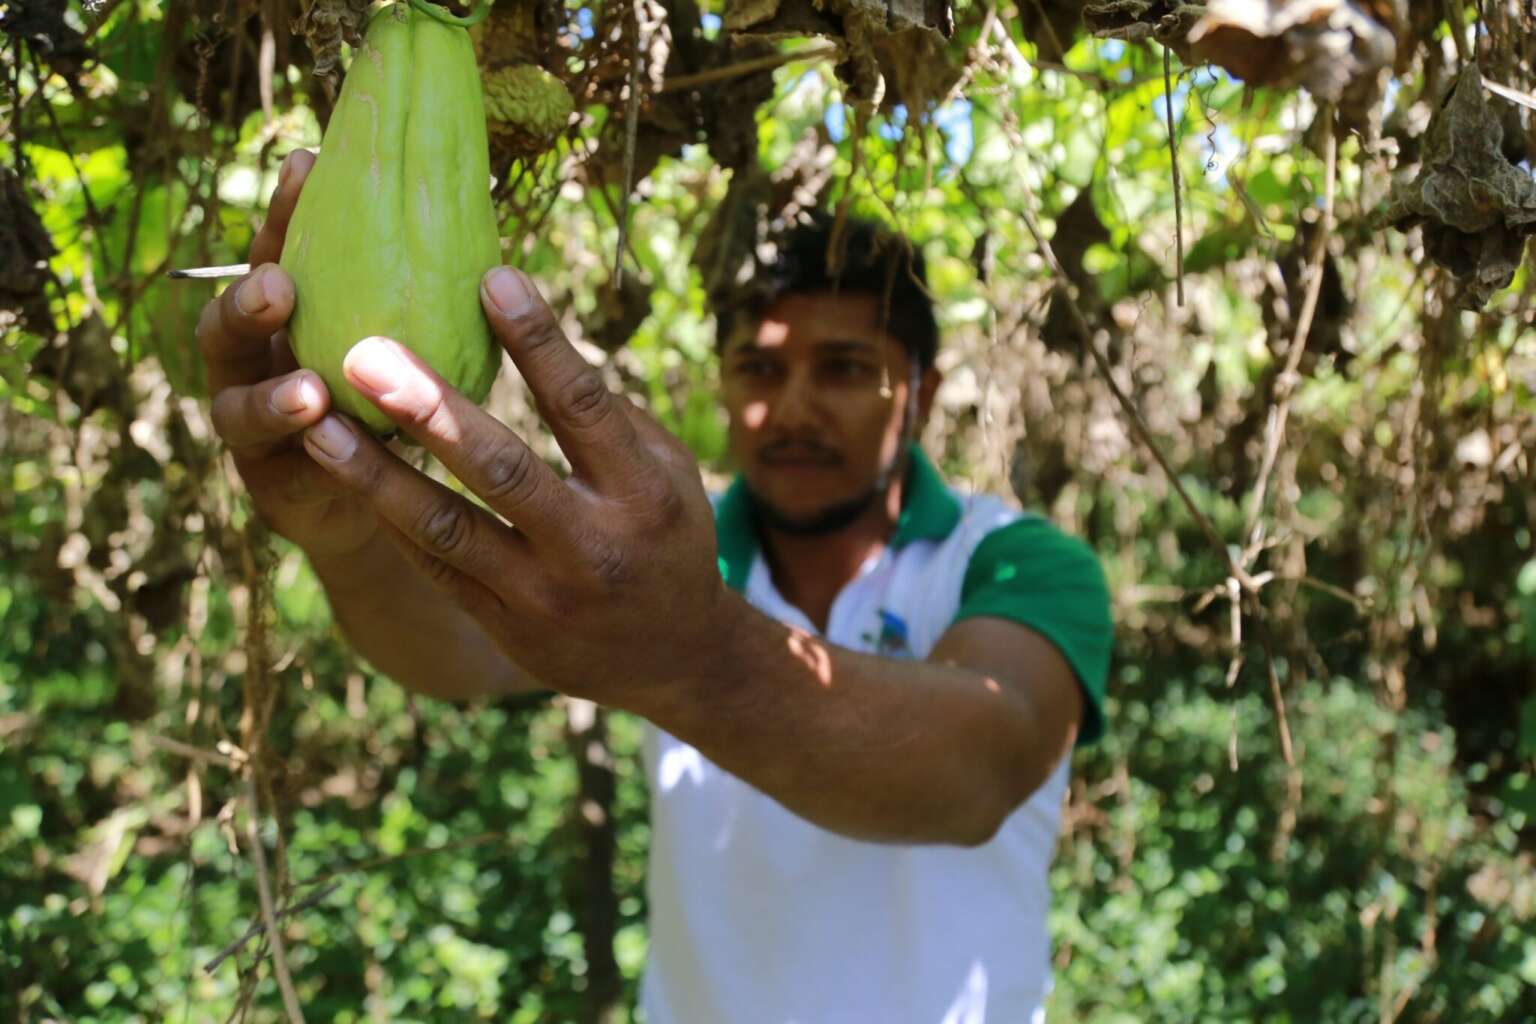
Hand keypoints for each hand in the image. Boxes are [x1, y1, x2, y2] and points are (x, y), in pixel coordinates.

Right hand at [194, 150, 379, 559]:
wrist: (386, 504)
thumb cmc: (400, 405)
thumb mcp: (411, 346)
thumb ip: (418, 296)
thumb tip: (480, 225)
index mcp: (291, 316)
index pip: (279, 254)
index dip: (286, 212)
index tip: (306, 166)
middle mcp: (257, 363)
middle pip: (230, 324)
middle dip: (248, 302)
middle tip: (278, 285)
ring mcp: (253, 425)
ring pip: (239, 407)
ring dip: (272, 398)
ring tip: (308, 392)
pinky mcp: (270, 482)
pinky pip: (276, 466)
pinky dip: (298, 457)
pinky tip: (328, 447)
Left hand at [296, 269, 738, 708]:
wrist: (674, 661)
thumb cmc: (669, 539)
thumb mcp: (672, 472)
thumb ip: (610, 417)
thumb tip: (532, 337)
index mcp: (643, 494)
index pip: (584, 407)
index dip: (539, 341)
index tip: (491, 276)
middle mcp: (591, 546)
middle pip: (503, 469)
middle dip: (430, 409)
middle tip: (364, 351)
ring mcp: (542, 594)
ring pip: (446, 527)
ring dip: (375, 473)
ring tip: (315, 421)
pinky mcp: (504, 624)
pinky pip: (435, 566)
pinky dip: (389, 516)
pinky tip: (341, 470)